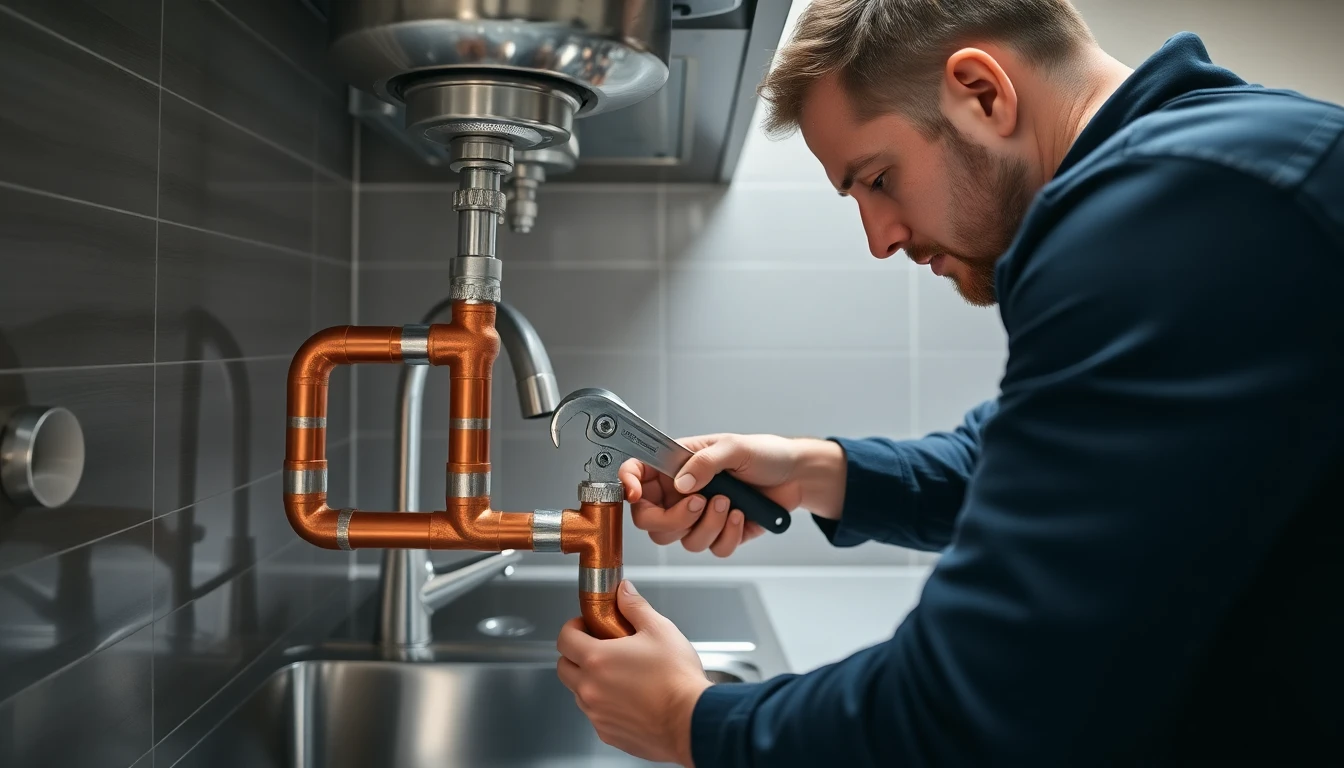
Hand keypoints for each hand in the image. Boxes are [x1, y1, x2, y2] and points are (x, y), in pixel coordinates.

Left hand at [557, 581, 711, 765]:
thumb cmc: (677, 679)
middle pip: (564, 667)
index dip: (574, 627)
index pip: (564, 638)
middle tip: (601, 648)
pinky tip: (630, 698)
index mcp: (597, 659)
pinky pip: (596, 715)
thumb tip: (624, 591)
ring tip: (620, 674)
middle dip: (577, 654)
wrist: (692, 721)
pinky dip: (605, 705)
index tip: (588, 626)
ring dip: (591, 681)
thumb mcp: (659, 630)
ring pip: (579, 693)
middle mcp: (590, 689)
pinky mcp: (608, 734)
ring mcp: (597, 714)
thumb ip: (635, 607)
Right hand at [618, 433, 806, 556]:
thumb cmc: (765, 454)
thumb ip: (705, 462)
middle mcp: (682, 492)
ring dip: (708, 525)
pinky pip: (712, 549)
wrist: (796, 476)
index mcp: (677, 465)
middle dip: (675, 519)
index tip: (635, 494)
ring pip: (682, 540)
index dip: (627, 485)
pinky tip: (742, 516)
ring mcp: (699, 516)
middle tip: (700, 502)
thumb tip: (681, 482)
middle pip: (651, 522)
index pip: (637, 474)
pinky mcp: (720, 534)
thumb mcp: (734, 446)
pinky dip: (727, 536)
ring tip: (730, 503)